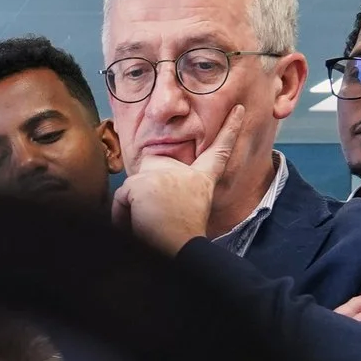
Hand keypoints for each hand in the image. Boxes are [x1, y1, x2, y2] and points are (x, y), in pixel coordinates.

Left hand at [112, 103, 247, 254]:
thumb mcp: (184, 210)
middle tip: (155, 213)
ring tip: (151, 225)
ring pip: (133, 187)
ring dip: (133, 209)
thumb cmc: (180, 239)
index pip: (218, 152)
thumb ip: (172, 192)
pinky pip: (121, 198)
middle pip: (153, 166)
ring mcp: (164, 176)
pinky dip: (122, 214)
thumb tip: (144, 189)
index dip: (230, 130)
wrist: (179, 250)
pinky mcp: (144, 183)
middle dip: (145, 185)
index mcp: (202, 181)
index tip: (239, 110)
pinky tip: (140, 224)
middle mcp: (186, 175)